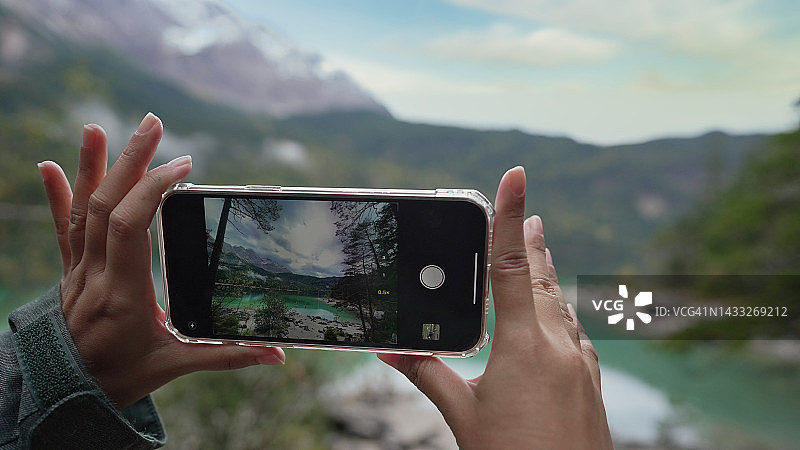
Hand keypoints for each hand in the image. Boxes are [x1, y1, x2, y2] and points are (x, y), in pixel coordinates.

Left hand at [37, 113, 284, 408]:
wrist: (67, 392)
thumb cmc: (123, 379)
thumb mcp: (175, 367)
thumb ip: (227, 356)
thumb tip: (277, 355)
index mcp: (123, 293)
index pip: (130, 227)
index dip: (153, 189)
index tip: (183, 165)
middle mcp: (94, 275)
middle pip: (106, 206)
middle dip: (131, 161)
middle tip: (152, 124)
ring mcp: (78, 270)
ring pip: (81, 211)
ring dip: (92, 166)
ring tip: (96, 127)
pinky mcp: (72, 271)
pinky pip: (62, 228)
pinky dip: (57, 195)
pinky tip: (49, 165)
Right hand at [378, 167, 611, 448]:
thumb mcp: (463, 416)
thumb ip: (428, 375)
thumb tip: (391, 348)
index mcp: (524, 347)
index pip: (510, 267)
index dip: (510, 217)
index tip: (517, 177)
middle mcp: (560, 347)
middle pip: (541, 279)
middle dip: (533, 243)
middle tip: (531, 214)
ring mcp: (582, 365)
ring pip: (562, 305)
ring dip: (548, 276)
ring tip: (542, 254)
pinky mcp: (592, 383)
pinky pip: (575, 333)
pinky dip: (561, 313)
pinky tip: (557, 319)